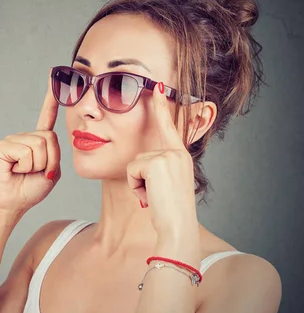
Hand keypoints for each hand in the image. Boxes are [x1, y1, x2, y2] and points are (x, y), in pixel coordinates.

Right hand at [0, 68, 61, 214]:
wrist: (11, 204)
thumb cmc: (30, 190)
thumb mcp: (52, 172)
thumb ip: (55, 153)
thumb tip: (47, 137)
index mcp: (37, 141)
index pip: (46, 115)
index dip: (51, 96)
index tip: (54, 73)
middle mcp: (25, 136)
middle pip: (50, 138)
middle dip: (49, 160)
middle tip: (36, 173)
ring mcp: (13, 139)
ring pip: (39, 146)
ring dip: (37, 165)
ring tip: (24, 172)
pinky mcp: (3, 146)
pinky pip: (26, 152)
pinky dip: (25, 166)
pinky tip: (14, 170)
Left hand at [126, 81, 198, 236]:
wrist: (177, 227)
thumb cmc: (169, 211)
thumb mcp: (165, 185)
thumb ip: (157, 169)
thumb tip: (142, 165)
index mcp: (180, 155)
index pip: (169, 126)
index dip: (162, 105)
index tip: (159, 84)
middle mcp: (177, 152)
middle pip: (140, 155)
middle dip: (139, 179)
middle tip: (156, 196)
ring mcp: (168, 156)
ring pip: (134, 163)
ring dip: (138, 184)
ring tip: (154, 196)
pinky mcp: (156, 163)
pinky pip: (131, 170)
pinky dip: (136, 186)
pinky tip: (149, 196)